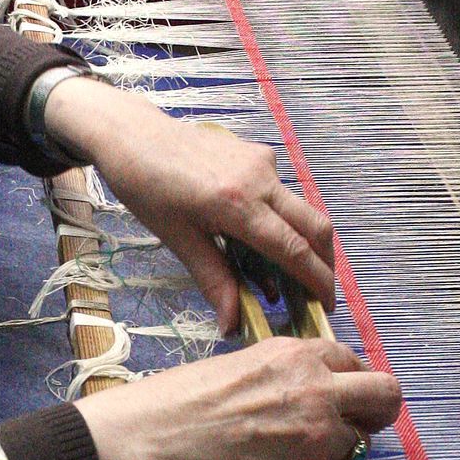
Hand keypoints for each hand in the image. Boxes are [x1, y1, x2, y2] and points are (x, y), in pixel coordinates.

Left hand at [43, 78, 335, 333]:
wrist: (133, 136)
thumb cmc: (147, 187)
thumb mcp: (178, 239)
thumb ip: (213, 280)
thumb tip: (233, 324)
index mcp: (238, 203)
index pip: (294, 249)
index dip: (316, 281)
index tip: (326, 308)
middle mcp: (260, 178)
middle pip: (315, 225)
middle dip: (324, 263)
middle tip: (316, 295)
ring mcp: (261, 161)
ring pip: (300, 208)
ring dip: (301, 242)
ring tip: (280, 274)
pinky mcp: (256, 152)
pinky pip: (280, 191)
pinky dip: (281, 219)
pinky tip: (256, 237)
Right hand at [73, 337, 401, 459]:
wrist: (153, 439)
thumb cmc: (182, 398)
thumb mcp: (243, 364)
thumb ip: (287, 374)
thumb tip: (313, 393)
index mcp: (297, 355)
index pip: (356, 361)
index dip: (353, 381)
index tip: (346, 395)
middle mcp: (317, 391)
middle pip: (387, 397)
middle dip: (380, 411)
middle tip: (361, 424)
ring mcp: (315, 438)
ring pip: (353, 446)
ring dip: (329, 451)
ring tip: (281, 452)